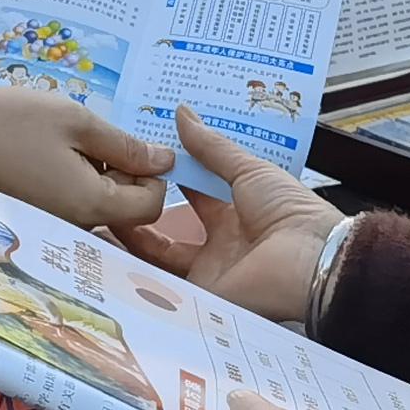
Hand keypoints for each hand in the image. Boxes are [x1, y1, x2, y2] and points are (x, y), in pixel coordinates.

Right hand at [0, 85, 175, 230]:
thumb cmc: (10, 122)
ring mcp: (53, 226)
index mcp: (91, 205)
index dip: (152, 174)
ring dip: (95, 173)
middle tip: (91, 134)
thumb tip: (165, 161)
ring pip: (97, 204)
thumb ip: (124, 145)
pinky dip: (72, 179)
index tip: (130, 143)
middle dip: (122, 171)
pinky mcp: (35, 219)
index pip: (151, 206)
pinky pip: (71, 204)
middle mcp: (75, 227)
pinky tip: (47, 152)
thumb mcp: (75, 121)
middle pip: (125, 208)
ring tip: (64, 139)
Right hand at [111, 117, 340, 325]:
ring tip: (102, 206)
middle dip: (143, 206)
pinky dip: (135, 267)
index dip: (170, 175)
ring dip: (132, 233)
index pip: (193, 193)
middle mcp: (219, 246)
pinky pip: (161, 283)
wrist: (307, 262)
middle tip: (111, 182)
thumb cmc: (289, 211)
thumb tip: (182, 112)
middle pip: (170, 227)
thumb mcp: (248, 170)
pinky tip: (108, 241)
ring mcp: (207, 273)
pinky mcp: (198, 297)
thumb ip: (212, 148)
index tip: (140, 155)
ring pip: (158, 256)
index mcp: (236, 215)